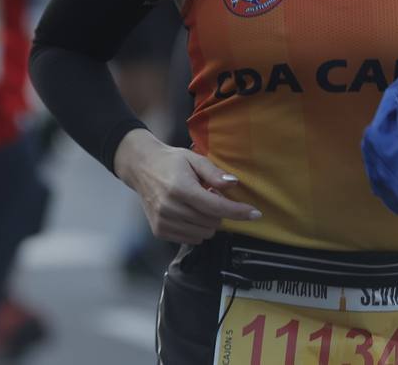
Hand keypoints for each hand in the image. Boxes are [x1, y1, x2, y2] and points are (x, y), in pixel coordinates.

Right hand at [114, 129, 261, 244]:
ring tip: (197, 203)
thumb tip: (234, 184)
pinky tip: (188, 213)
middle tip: (210, 195)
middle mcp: (170, 208)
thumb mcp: (194, 159)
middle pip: (212, 222)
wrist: (141, 168)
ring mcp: (163, 222)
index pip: (216, 207)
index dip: (238, 212)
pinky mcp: (159, 231)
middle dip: (219, 212)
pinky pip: (190, 239)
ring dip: (208, 221)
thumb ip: (214, 173)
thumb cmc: (171, 162)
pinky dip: (196, 229)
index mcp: (180, 188)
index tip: (255, 214)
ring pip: (203, 234)